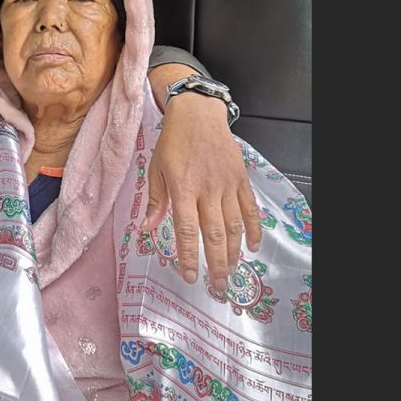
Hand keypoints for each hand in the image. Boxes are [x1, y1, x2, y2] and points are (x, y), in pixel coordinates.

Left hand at [142, 92, 261, 291]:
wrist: (198, 114)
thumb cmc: (173, 142)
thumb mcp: (155, 169)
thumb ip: (155, 201)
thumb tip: (146, 230)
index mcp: (182, 188)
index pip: (187, 230)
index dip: (189, 256)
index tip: (189, 276)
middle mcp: (207, 190)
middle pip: (214, 234)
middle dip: (216, 264)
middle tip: (217, 287)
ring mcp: (227, 185)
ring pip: (234, 226)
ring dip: (234, 253)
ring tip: (231, 273)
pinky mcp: (241, 179)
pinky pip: (250, 209)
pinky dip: (254, 230)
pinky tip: (252, 247)